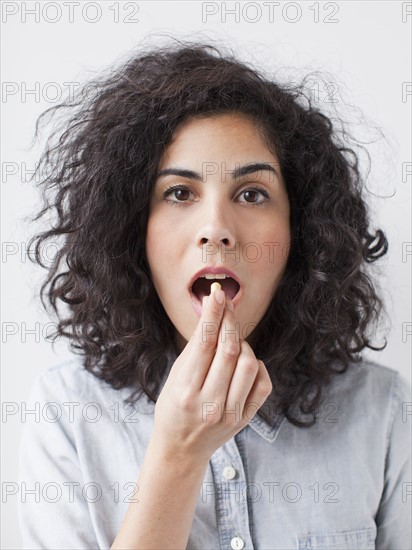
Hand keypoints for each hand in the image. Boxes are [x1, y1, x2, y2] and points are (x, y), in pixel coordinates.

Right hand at [151, 290, 272, 462]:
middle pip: (229, 350)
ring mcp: (229, 414)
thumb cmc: (173, 407)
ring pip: (249, 364)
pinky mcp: (245, 419)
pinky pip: (263, 383)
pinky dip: (257, 366)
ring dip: (242, 345)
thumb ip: (196, 347)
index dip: (213, 314)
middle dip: (229, 321)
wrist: (181, 449)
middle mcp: (208, 404)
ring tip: (231, 344)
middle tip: (227, 305)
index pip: (204, 343)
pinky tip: (244, 364)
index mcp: (185, 391)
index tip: (217, 294)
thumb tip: (213, 311)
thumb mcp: (175, 376)